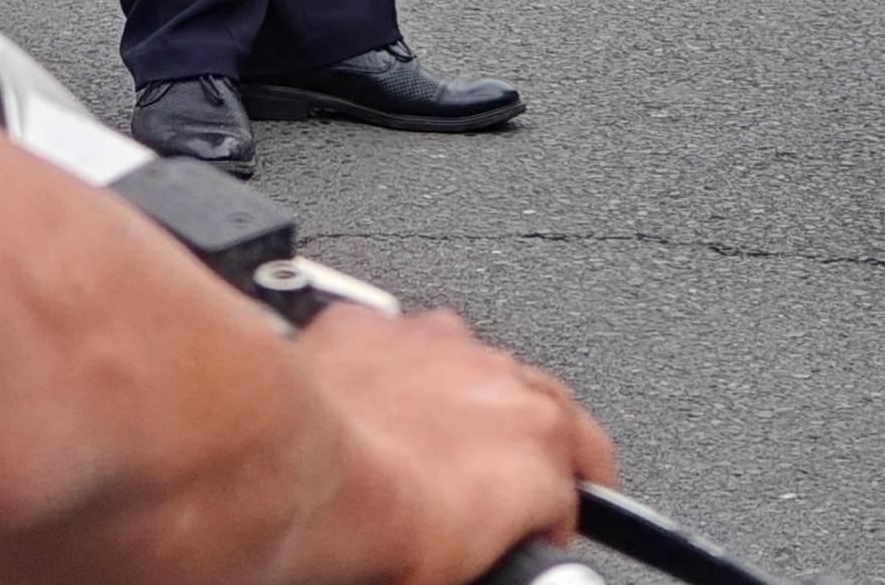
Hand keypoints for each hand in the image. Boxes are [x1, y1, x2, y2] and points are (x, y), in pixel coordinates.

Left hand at [293, 302, 614, 584]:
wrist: (303, 470)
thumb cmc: (381, 529)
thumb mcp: (467, 567)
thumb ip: (501, 540)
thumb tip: (484, 550)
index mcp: (539, 440)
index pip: (580, 478)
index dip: (559, 512)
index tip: (541, 529)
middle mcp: (497, 374)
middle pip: (541, 403)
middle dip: (533, 440)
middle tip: (511, 478)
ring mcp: (433, 341)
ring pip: (468, 364)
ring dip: (462, 399)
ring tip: (428, 445)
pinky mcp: (373, 324)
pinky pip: (394, 346)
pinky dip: (390, 374)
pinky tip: (367, 410)